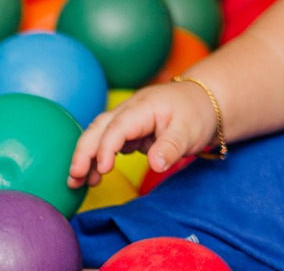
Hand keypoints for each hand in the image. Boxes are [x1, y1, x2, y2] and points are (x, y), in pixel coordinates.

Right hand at [67, 80, 218, 188]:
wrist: (208, 101)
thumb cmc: (198, 113)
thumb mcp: (189, 131)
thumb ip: (171, 147)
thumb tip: (156, 165)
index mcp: (143, 106)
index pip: (117, 127)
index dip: (106, 148)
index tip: (103, 169)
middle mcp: (131, 110)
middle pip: (98, 128)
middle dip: (83, 152)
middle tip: (75, 178)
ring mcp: (129, 119)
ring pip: (100, 135)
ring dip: (87, 156)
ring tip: (80, 182)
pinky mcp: (131, 130)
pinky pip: (109, 142)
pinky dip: (100, 157)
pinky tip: (96, 175)